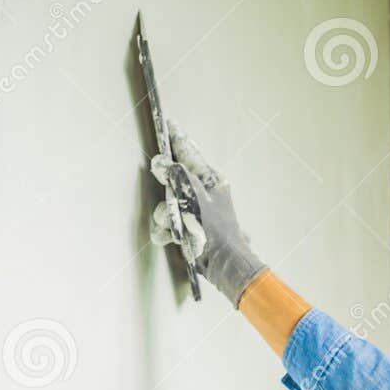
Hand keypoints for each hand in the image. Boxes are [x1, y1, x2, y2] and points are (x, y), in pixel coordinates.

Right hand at [148, 125, 265, 305]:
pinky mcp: (191, 228)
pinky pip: (171, 223)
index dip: (176, 140)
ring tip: (178, 228)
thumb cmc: (216, 230)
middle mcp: (203, 192)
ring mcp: (196, 211)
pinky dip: (170, 231)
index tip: (167, 125)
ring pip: (168, 204)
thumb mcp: (195, 198)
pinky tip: (174, 238)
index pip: (189, 154)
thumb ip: (178, 178)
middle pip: (174, 181)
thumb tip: (163, 163)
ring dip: (168, 218)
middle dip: (169, 196)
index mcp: (210, 180)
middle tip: (174, 206)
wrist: (225, 264)